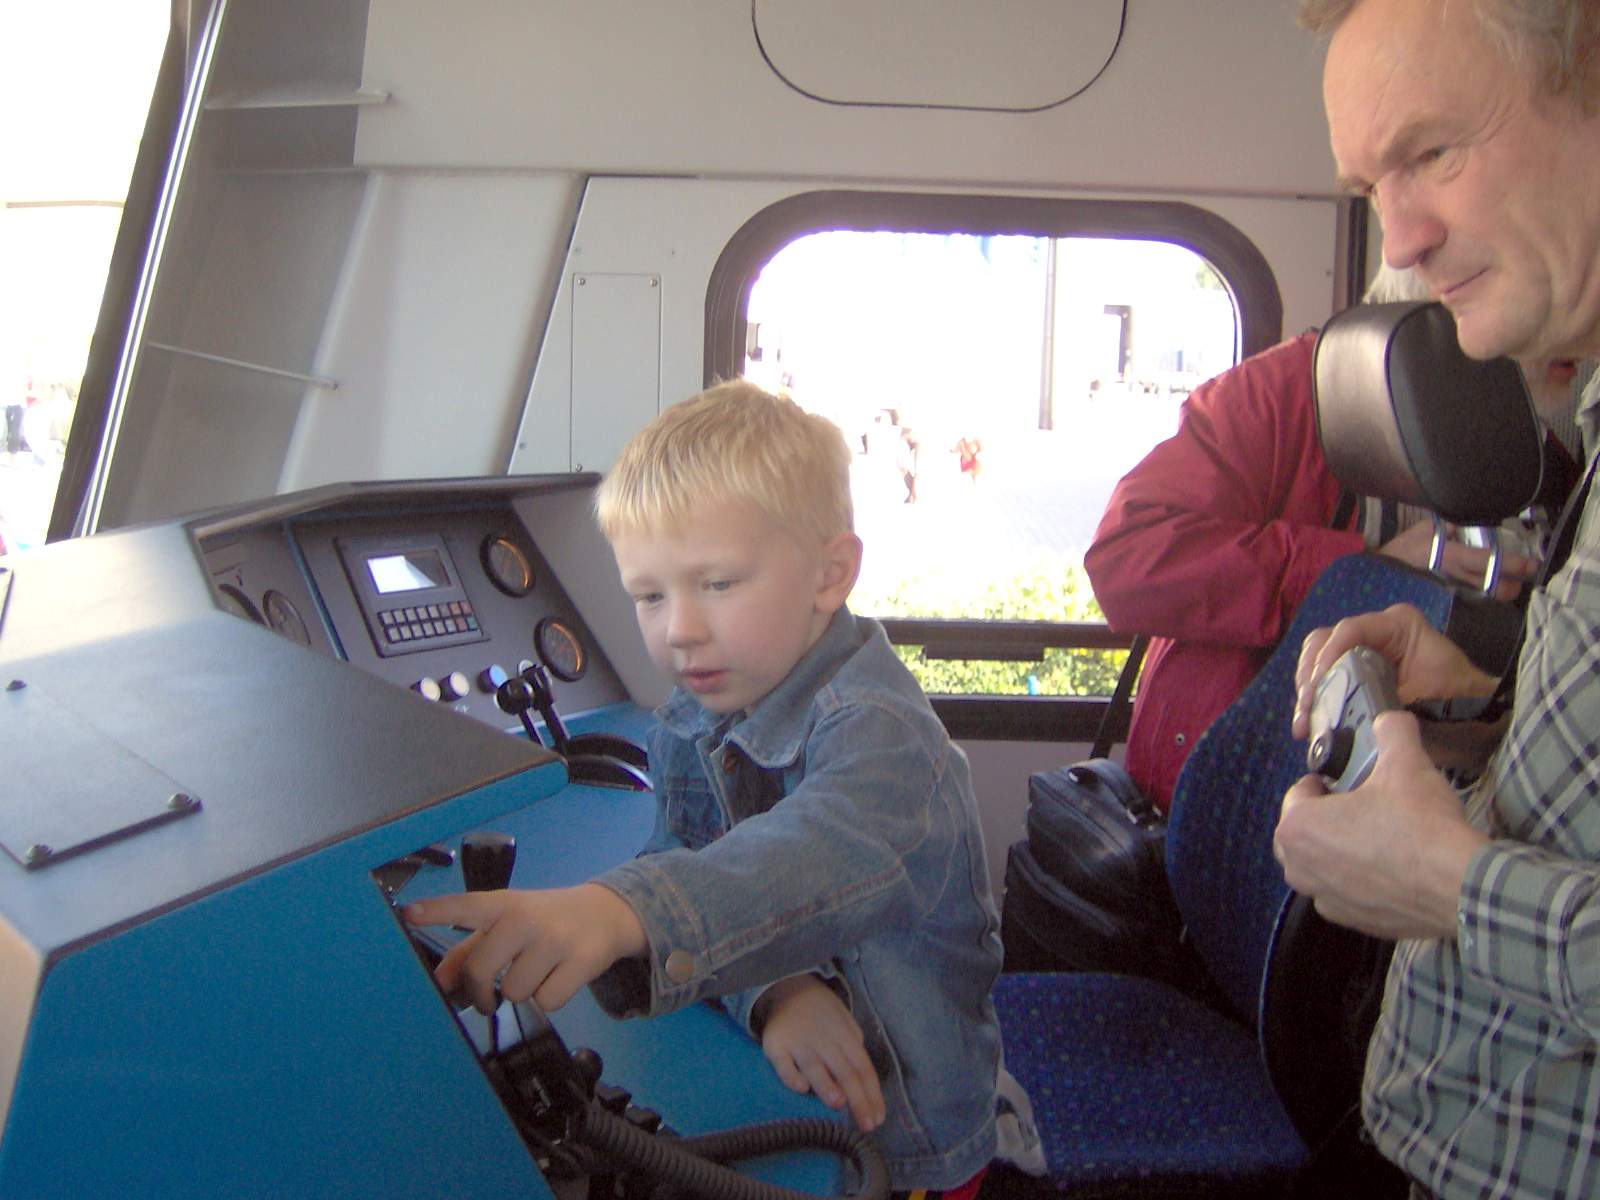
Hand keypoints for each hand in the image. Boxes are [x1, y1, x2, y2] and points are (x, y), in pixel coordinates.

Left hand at [404, 883, 646, 1013]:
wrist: (606, 913)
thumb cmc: (544, 920)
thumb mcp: (508, 924)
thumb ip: (469, 950)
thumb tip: (441, 981)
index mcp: (504, 904)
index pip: (466, 905)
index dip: (436, 911)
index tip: (408, 914)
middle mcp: (527, 918)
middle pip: (482, 971)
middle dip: (481, 991)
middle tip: (488, 995)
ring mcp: (556, 939)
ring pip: (515, 992)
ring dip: (522, 990)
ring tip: (538, 971)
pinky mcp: (582, 961)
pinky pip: (547, 1002)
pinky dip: (549, 997)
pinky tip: (559, 977)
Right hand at [756, 975, 884, 1130]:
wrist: (788, 987)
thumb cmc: (822, 1013)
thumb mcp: (845, 1023)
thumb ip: (855, 1049)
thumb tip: (865, 1081)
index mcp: (845, 1035)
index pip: (863, 1067)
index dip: (873, 1094)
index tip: (878, 1119)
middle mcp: (824, 1039)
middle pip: (845, 1071)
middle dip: (858, 1099)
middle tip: (867, 1126)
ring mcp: (798, 1042)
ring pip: (815, 1067)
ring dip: (827, 1085)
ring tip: (839, 1104)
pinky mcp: (775, 1046)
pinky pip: (783, 1064)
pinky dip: (792, 1075)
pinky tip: (801, 1088)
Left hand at [1275, 710, 1487, 938]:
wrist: (1460, 886)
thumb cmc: (1420, 824)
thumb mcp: (1406, 762)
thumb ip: (1391, 730)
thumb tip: (1390, 717)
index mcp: (1297, 828)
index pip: (1298, 794)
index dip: (1323, 782)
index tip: (1346, 781)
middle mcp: (1300, 869)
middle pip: (1302, 832)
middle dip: (1325, 818)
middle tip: (1361, 807)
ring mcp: (1325, 900)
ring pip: (1322, 866)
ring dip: (1340, 850)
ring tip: (1378, 835)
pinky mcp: (1353, 922)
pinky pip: (1346, 894)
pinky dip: (1360, 881)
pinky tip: (1392, 868)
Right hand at [1291, 603, 1497, 739]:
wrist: (1479, 713)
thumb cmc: (1459, 698)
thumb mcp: (1426, 695)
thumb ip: (1384, 697)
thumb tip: (1342, 713)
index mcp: (1397, 625)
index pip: (1350, 629)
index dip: (1327, 656)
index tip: (1316, 689)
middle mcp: (1375, 631)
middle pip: (1323, 642)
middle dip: (1309, 676)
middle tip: (1306, 710)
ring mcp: (1363, 650)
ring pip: (1318, 659)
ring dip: (1307, 690)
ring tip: (1304, 723)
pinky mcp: (1357, 670)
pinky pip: (1326, 677)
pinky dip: (1316, 698)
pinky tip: (1310, 722)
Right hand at [1378, 520, 1536, 600]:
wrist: (1374, 578)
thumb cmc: (1398, 552)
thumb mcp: (1421, 530)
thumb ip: (1445, 525)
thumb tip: (1466, 520)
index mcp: (1451, 556)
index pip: (1489, 561)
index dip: (1514, 564)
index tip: (1531, 564)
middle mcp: (1454, 577)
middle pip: (1493, 587)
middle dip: (1511, 585)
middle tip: (1519, 578)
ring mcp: (1449, 592)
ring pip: (1484, 596)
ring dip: (1498, 591)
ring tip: (1505, 584)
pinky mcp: (1443, 601)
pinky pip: (1470, 600)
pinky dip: (1480, 595)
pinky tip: (1483, 590)